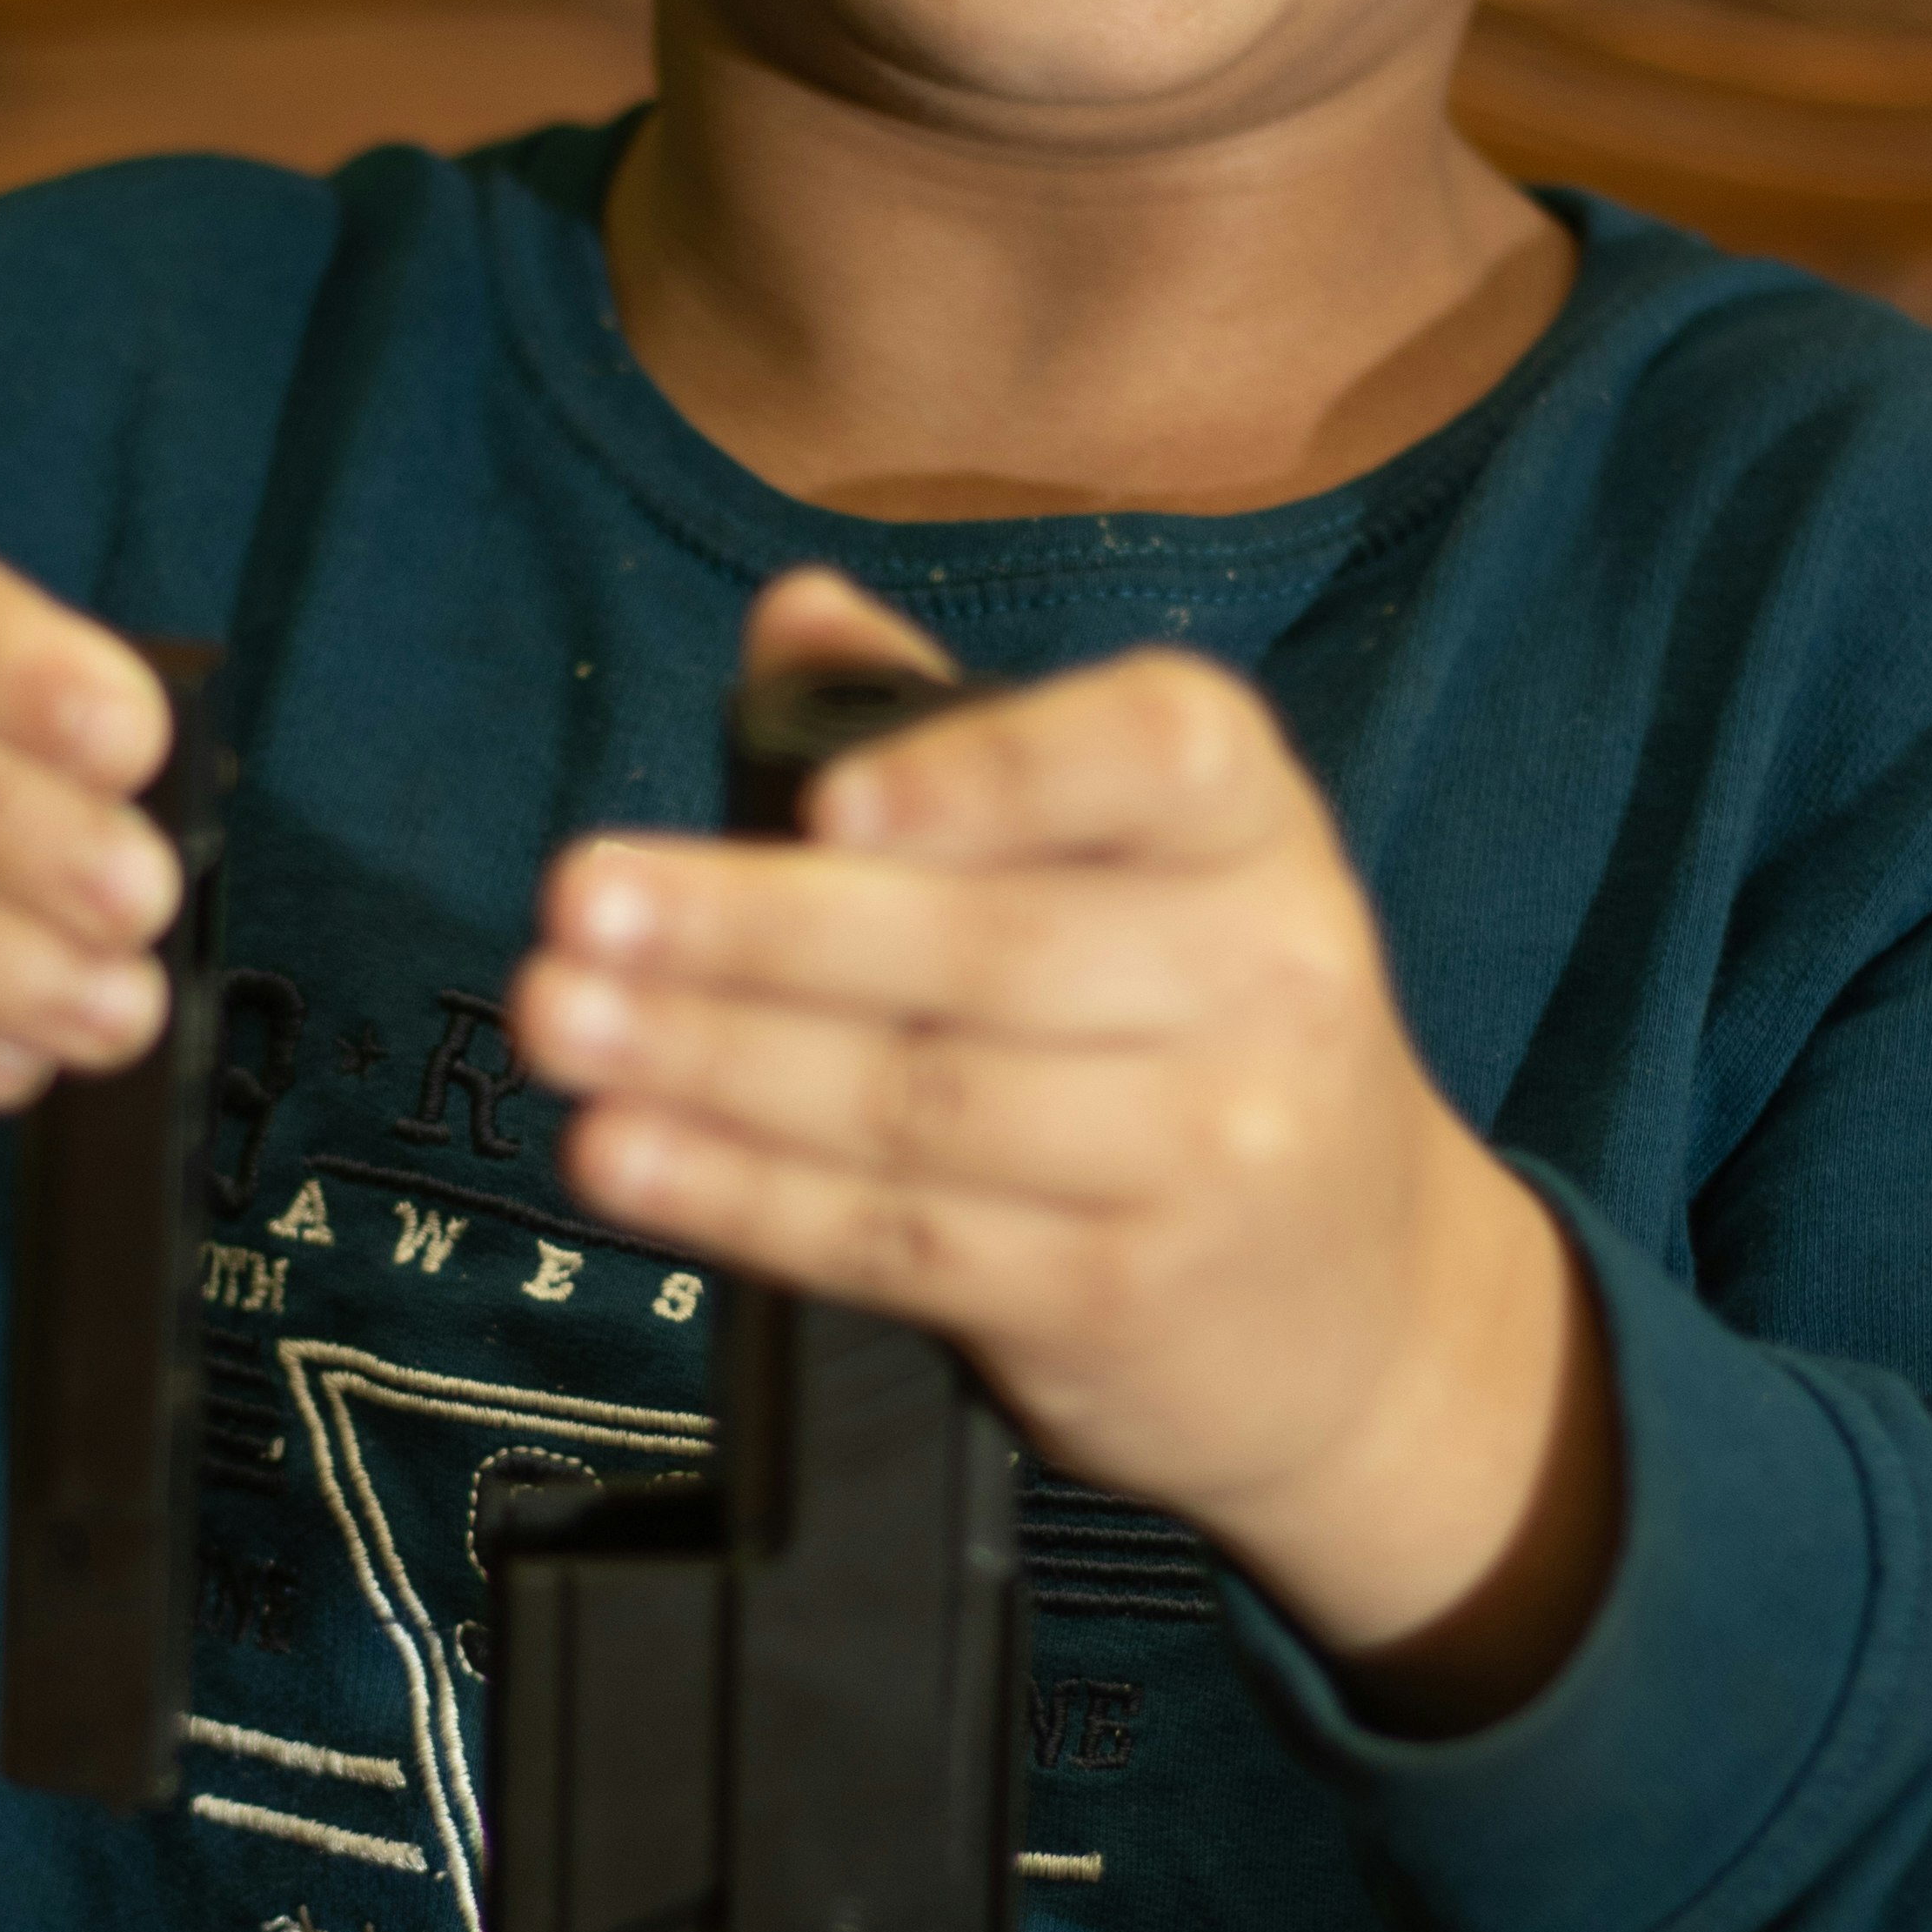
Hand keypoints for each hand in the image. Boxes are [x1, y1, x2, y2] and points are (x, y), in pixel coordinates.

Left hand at [511, 571, 1617, 1729]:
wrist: (1372, 1316)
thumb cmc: (1200, 1039)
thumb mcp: (1144, 867)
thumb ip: (965, 737)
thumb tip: (797, 616)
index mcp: (1253, 828)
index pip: (1154, 755)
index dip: (984, 772)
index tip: (823, 798)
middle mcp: (1262, 979)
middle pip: (981, 951)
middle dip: (751, 927)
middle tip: (579, 899)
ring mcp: (1209, 1154)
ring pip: (920, 1102)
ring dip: (709, 1062)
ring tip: (560, 1020)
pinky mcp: (1124, 1299)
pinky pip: (903, 1239)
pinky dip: (743, 1198)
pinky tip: (627, 1155)